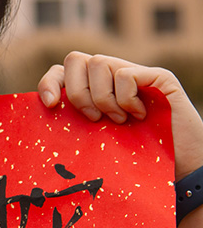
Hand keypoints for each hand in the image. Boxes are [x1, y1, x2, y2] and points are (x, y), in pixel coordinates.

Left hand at [38, 52, 202, 179]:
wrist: (180, 168)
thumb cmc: (134, 156)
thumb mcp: (94, 139)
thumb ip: (73, 122)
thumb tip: (45, 114)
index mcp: (92, 88)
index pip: (60, 71)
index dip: (49, 83)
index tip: (51, 105)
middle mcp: (110, 75)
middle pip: (75, 59)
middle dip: (77, 92)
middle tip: (94, 119)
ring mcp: (134, 73)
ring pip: (98, 63)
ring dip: (102, 98)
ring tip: (118, 120)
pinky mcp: (157, 76)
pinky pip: (125, 74)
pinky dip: (126, 98)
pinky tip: (138, 116)